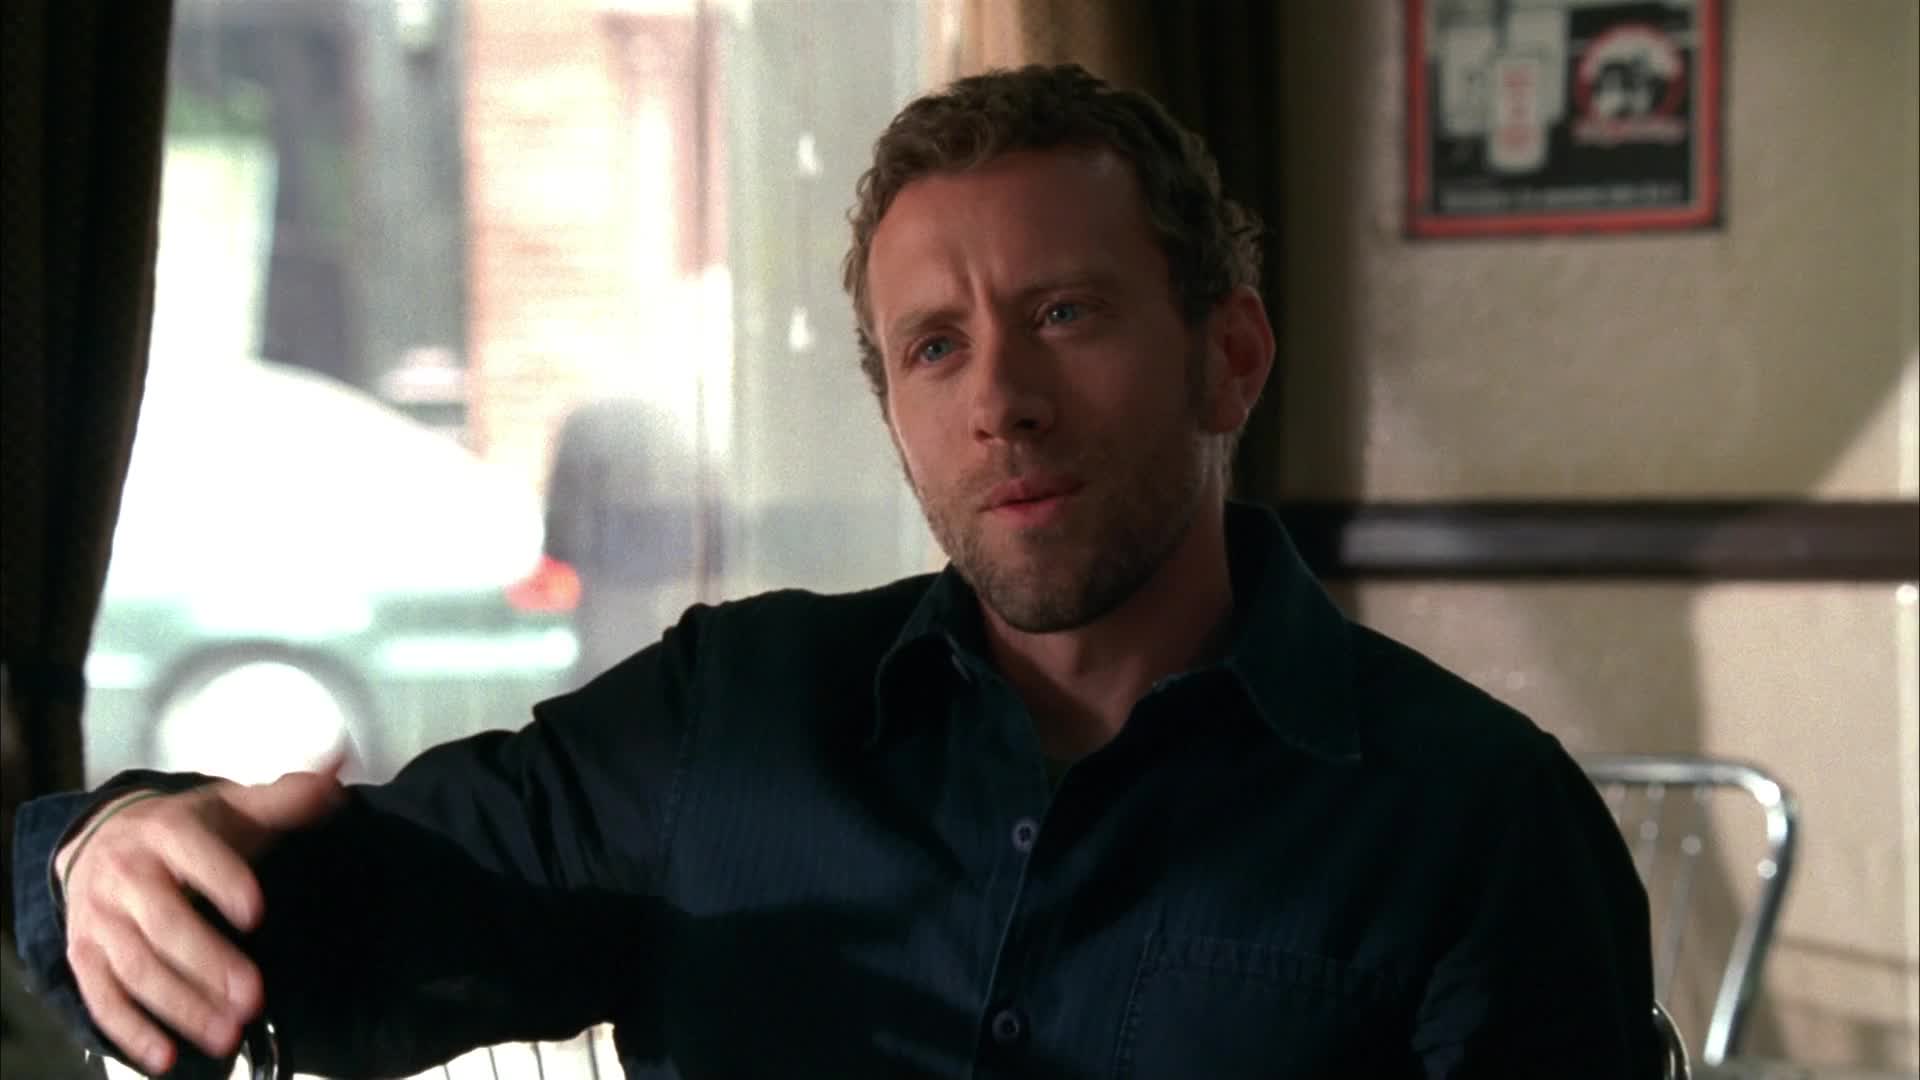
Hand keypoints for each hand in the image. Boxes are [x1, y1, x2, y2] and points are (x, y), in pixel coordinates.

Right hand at [58, 766, 346, 1074]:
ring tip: (227, 1033)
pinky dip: (131, 1031)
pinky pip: (102, 998)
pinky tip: (166, 1056)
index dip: (222, 880)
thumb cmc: (186, 829)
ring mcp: (100, 919)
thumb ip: (288, 795)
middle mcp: (126, 875)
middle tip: (253, 997)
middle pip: (164, 923)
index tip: (256, 911)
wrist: (102, 839)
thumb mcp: (233, 806)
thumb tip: (340, 766)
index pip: (193, 854)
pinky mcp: (85, 957)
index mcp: (166, 831)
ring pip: (136, 967)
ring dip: (180, 1005)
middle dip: (208, 963)